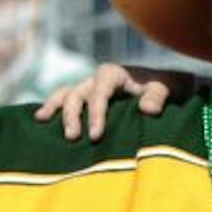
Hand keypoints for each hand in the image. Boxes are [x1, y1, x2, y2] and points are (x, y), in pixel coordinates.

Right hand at [33, 64, 186, 136]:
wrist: (170, 86)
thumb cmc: (170, 86)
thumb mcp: (169, 87)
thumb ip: (158, 96)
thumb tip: (147, 110)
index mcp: (113, 73)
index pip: (99, 93)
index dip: (96, 114)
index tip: (97, 136)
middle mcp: (97, 79)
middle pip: (76, 94)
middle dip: (72, 115)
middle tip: (73, 138)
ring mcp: (90, 89)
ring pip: (65, 95)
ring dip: (56, 109)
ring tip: (42, 122)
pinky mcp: (88, 100)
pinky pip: (66, 101)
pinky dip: (53, 109)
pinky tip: (41, 121)